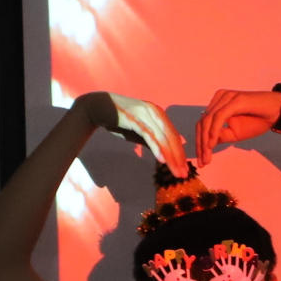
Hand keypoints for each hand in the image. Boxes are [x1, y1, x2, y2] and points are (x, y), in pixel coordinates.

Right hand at [74, 90, 190, 175]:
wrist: (96, 106)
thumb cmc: (117, 119)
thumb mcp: (137, 131)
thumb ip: (150, 140)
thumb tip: (162, 155)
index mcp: (158, 113)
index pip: (173, 135)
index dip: (179, 152)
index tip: (183, 168)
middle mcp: (154, 111)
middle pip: (171, 137)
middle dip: (178, 157)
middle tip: (183, 174)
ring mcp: (145, 114)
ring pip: (162, 138)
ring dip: (170, 156)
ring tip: (176, 171)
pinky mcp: (134, 119)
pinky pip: (149, 135)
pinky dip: (156, 148)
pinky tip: (162, 160)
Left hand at [194, 88, 280, 165]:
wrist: (278, 112)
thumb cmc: (258, 121)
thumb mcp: (236, 133)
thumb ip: (221, 136)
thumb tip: (206, 143)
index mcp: (218, 103)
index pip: (203, 123)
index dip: (200, 142)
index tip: (202, 161)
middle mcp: (220, 97)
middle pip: (202, 122)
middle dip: (201, 144)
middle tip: (202, 163)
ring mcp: (226, 97)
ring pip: (208, 120)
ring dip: (205, 141)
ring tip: (207, 157)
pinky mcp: (234, 100)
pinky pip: (219, 117)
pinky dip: (213, 132)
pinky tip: (212, 145)